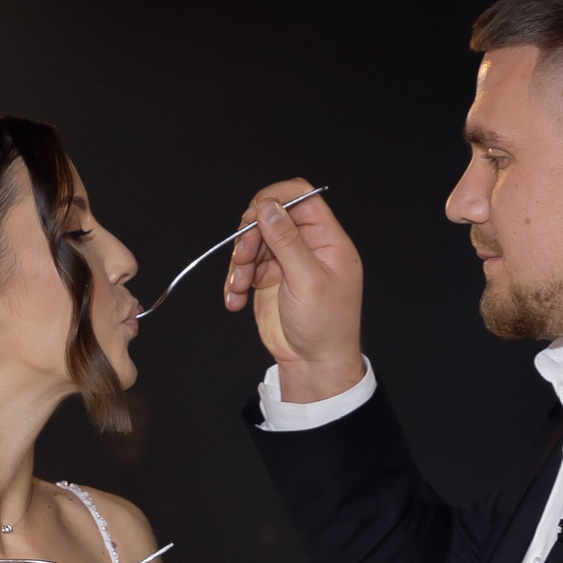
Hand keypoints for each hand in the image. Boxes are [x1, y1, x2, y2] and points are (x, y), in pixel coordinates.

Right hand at [222, 182, 365, 403]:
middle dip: (251, 234)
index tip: (254, 210)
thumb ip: (286, 240)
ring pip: (253, 242)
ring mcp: (286, 263)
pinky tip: (236, 300)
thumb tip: (267, 206)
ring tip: (240, 286)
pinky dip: (235, 282)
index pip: (302, 198)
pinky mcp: (268, 280)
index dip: (277, 197)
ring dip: (239, 262)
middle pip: (270, 218)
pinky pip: (244, 268)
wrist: (313, 365)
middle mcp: (307, 247)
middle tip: (243, 256)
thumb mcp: (307, 280)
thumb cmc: (325, 327)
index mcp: (327, 240)